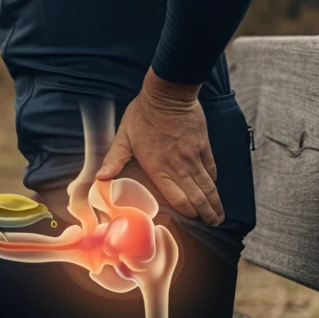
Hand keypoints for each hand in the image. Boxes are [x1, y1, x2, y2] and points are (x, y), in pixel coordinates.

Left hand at [96, 70, 224, 224]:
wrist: (168, 94)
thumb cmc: (142, 115)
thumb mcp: (123, 137)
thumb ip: (113, 159)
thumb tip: (99, 178)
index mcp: (158, 168)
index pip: (178, 199)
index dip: (187, 213)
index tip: (192, 221)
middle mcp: (179, 166)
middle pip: (197, 196)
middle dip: (206, 213)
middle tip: (213, 224)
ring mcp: (193, 156)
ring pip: (208, 185)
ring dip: (214, 202)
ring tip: (219, 216)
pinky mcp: (203, 145)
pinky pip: (211, 168)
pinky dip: (213, 181)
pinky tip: (215, 189)